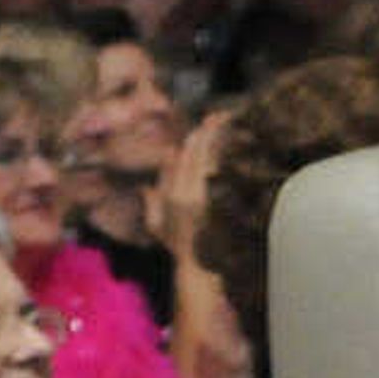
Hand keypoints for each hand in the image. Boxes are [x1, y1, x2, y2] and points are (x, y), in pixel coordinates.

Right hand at [153, 109, 225, 274]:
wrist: (197, 262)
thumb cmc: (175, 243)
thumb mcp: (155, 223)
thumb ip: (150, 201)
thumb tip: (145, 185)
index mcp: (172, 194)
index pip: (178, 161)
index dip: (188, 142)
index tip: (199, 127)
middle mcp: (187, 191)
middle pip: (195, 154)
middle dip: (206, 133)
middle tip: (218, 115)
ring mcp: (203, 195)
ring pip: (209, 160)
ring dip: (217, 140)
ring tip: (226, 122)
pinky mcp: (215, 201)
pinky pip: (218, 173)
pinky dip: (224, 157)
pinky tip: (233, 145)